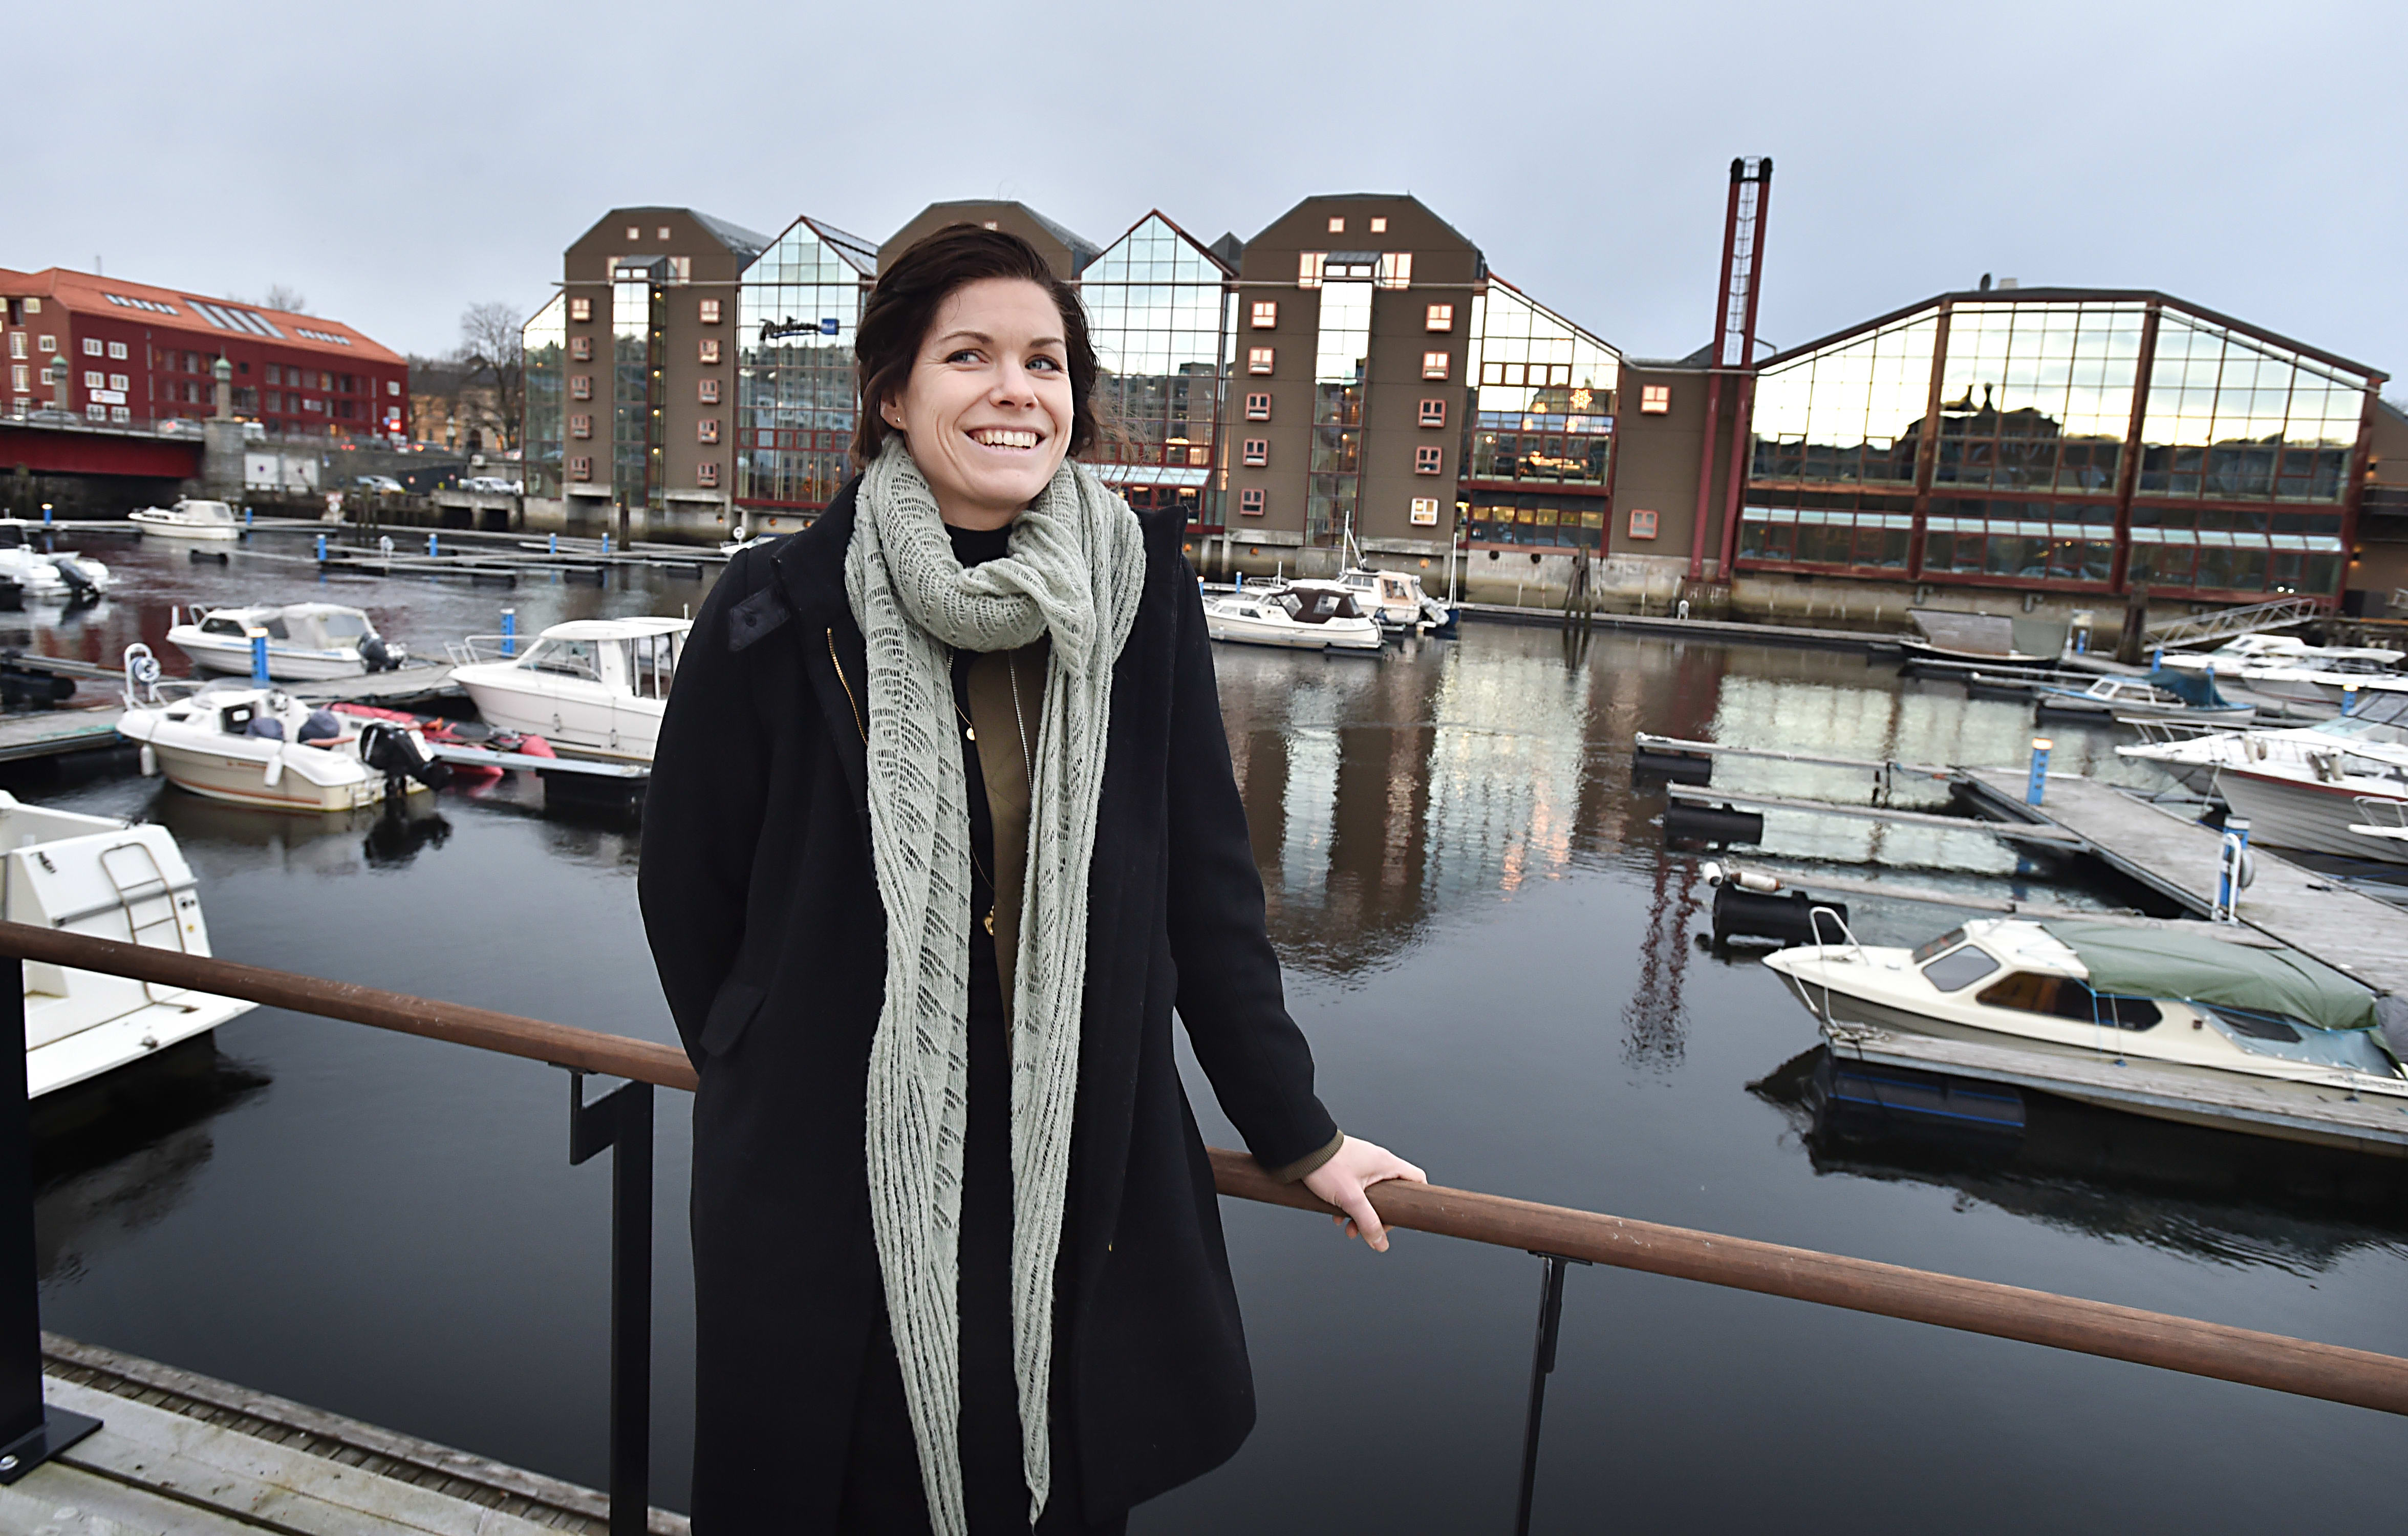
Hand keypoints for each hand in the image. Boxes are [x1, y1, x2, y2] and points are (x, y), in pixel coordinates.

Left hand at [1301, 1136, 1425, 1253]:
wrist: (1300, 1147)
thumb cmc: (1326, 1165)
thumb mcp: (1350, 1199)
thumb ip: (1368, 1222)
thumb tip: (1381, 1244)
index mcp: (1386, 1163)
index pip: (1417, 1179)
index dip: (1418, 1199)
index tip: (1412, 1217)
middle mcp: (1377, 1161)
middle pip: (1393, 1193)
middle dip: (1380, 1216)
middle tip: (1370, 1229)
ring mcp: (1363, 1163)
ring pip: (1372, 1194)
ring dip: (1362, 1214)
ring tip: (1349, 1228)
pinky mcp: (1348, 1166)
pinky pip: (1357, 1189)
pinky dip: (1350, 1205)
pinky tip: (1336, 1216)